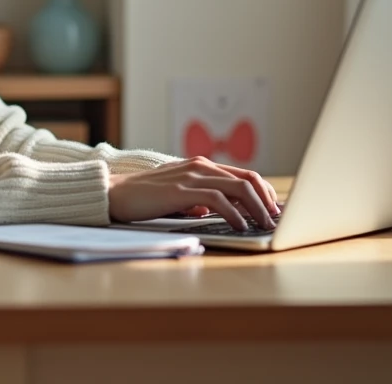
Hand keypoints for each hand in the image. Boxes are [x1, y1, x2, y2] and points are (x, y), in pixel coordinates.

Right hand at [108, 157, 279, 230]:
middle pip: (248, 180)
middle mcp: (201, 167)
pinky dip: (234, 214)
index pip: (244, 176)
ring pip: (238, 188)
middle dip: (267, 201)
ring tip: (265, 226)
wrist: (115, 193)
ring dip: (257, 208)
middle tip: (276, 221)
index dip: (264, 193)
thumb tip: (216, 211)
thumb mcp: (179, 196)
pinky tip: (240, 226)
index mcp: (202, 166)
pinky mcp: (182, 190)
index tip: (274, 211)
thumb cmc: (145, 197)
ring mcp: (191, 177)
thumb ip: (198, 199)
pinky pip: (217, 200)